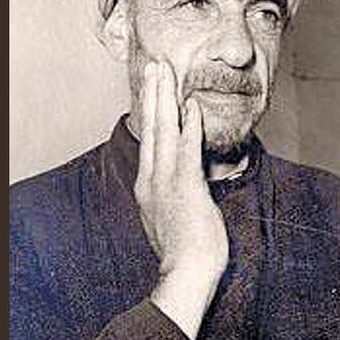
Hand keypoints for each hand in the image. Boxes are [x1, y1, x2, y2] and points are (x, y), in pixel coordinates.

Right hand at [134, 61, 228, 339]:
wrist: (185, 274)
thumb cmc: (182, 250)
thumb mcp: (166, 217)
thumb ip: (167, 194)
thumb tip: (173, 182)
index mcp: (148, 185)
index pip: (149, 139)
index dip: (150, 111)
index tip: (152, 89)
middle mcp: (152, 177)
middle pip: (151, 126)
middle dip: (152, 93)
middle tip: (154, 66)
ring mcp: (166, 180)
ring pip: (163, 129)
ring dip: (165, 98)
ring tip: (164, 71)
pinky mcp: (185, 185)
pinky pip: (187, 147)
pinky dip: (189, 124)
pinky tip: (191, 104)